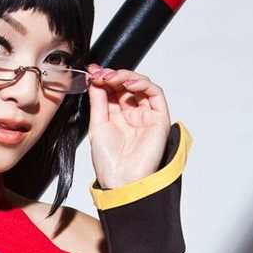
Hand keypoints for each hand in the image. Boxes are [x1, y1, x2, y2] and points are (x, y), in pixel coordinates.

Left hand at [85, 65, 170, 188]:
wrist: (120, 180)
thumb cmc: (109, 161)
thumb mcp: (97, 124)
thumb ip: (98, 101)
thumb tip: (95, 78)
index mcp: (117, 116)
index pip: (113, 89)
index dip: (104, 78)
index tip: (93, 72)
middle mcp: (132, 114)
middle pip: (126, 85)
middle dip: (113, 75)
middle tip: (101, 74)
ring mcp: (146, 115)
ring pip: (141, 85)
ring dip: (126, 76)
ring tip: (112, 78)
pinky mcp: (159, 118)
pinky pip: (155, 94)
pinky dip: (143, 83)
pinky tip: (129, 83)